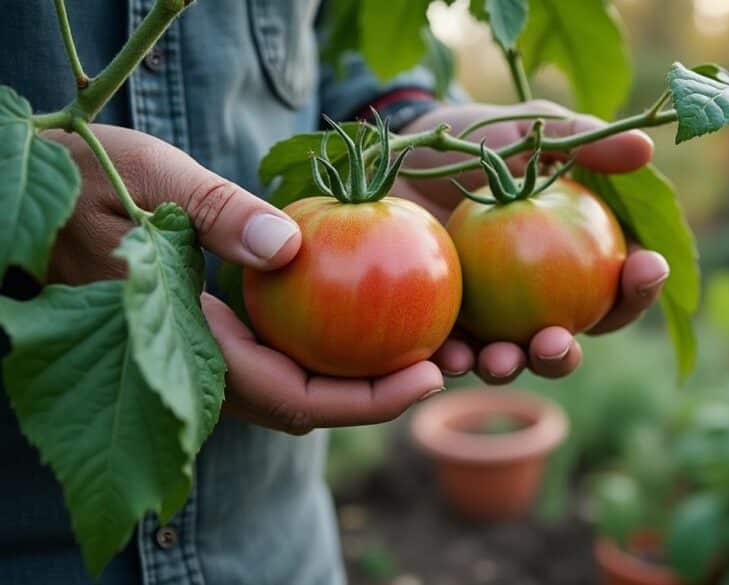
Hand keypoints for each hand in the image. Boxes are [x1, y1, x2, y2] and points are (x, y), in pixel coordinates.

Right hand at [48, 124, 443, 433]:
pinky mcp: (214, 329)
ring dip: (361, 371)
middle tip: (447, 360)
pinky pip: (282, 348)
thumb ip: (217, 217)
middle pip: (308, 402)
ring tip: (427, 340)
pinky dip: (331, 340)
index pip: (293, 398)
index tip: (426, 374)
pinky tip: (373, 309)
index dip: (365, 400)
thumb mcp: (151, 181)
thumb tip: (291, 247)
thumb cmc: (88, 180)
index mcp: (189, 346)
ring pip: (297, 381)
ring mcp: (208, 351)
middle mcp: (204, 365)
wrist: (48, 191)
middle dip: (379, 394)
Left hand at [398, 101, 670, 383]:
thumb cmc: (475, 137)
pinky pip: (452, 353)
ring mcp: (490, 317)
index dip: (641, 285)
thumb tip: (645, 149)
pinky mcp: (445, 324)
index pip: (620, 285)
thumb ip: (581, 139)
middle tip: (557, 340)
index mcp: (574, 259)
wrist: (398, 151)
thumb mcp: (527, 130)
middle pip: (568, 341)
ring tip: (503, 358)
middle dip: (568, 353)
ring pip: (512, 358)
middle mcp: (538, 299)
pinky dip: (453, 361)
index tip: (647, 267)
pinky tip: (447, 357)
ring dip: (514, 366)